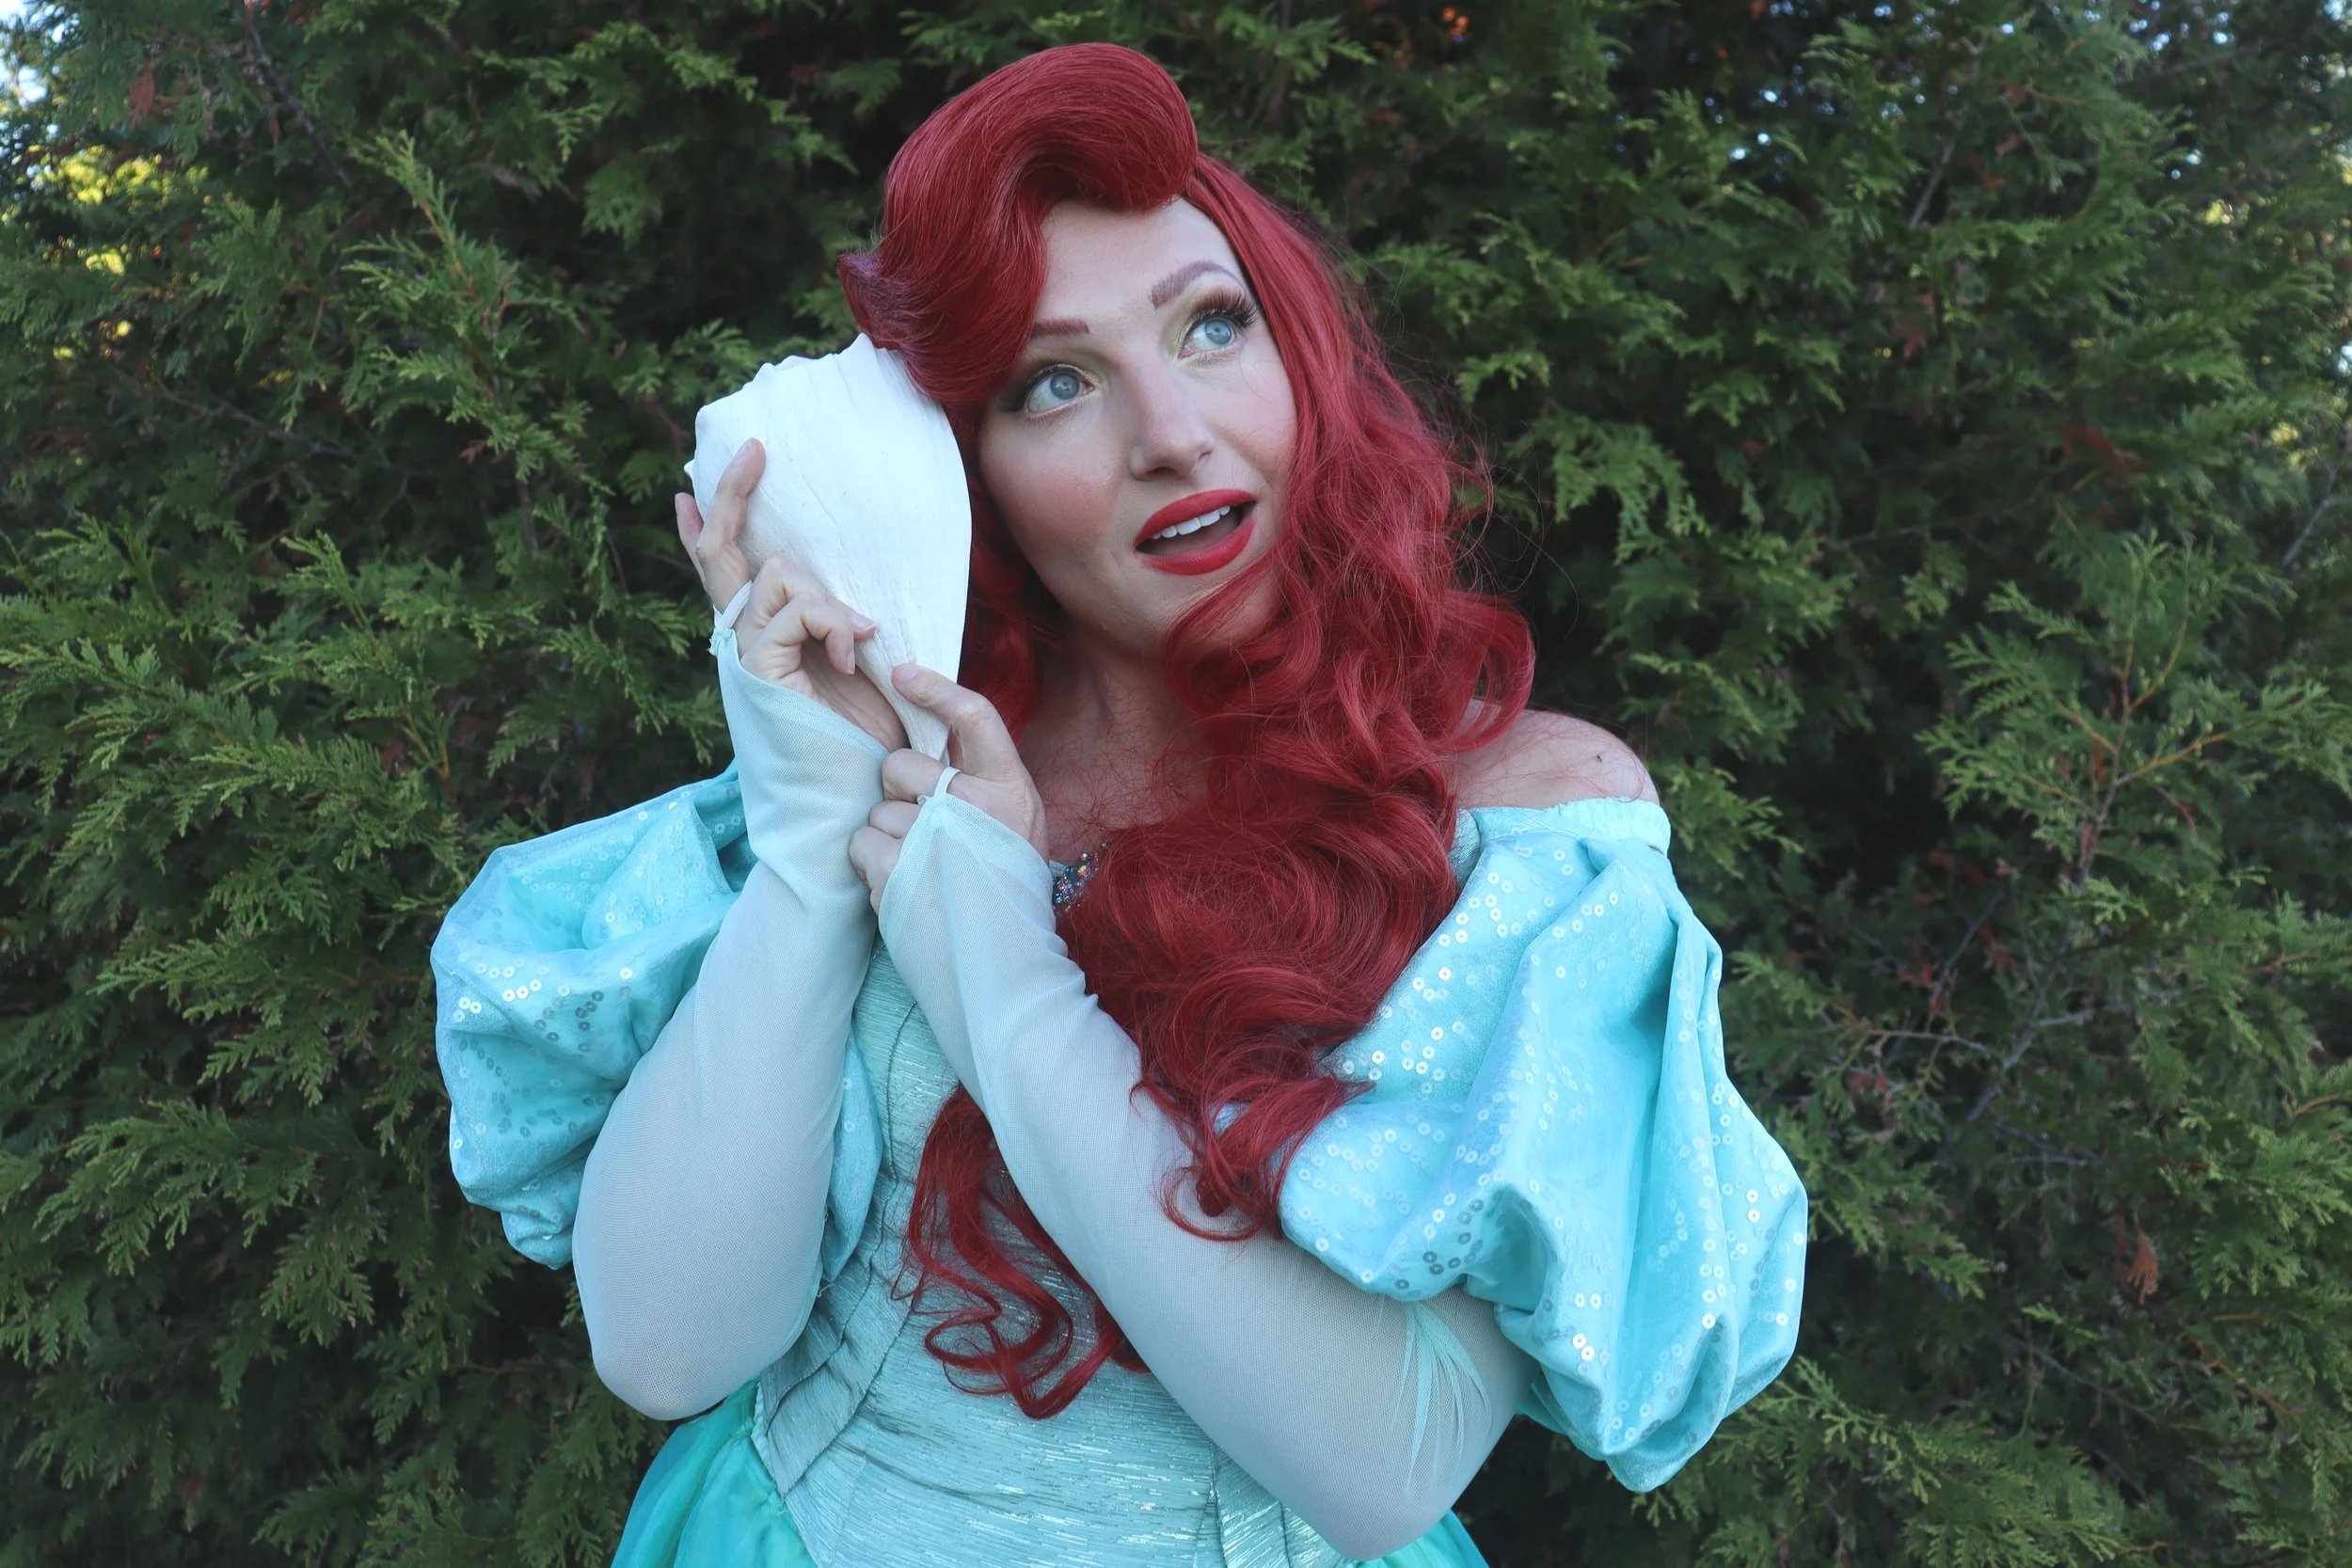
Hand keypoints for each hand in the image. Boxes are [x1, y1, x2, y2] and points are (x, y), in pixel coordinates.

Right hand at [677, 440, 907, 751]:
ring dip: (828, 602)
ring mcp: (747, 655)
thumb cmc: (863, 740)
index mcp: (764, 638)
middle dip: (735, 498)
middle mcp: (744, 642)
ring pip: (778, 578)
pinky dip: (834, 625)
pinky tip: (854, 656)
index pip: (726, 572)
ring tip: (858, 645)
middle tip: (753, 450)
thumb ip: (834, 625)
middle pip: (725, 555)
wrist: (853, 796)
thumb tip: (844, 599)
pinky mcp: (759, 669)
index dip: (713, 527)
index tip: (691, 489)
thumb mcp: (854, 665)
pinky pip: (797, 611)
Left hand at [847, 664, 1050, 913]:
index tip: (902, 675)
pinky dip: (871, 866)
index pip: (973, 716)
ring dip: (887, 837)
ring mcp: (934, 838)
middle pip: (900, 764)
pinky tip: (902, 885)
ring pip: (876, 810)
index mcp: (1011, 789)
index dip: (934, 688)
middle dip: (897, 791)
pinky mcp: (899, 872)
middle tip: (923, 828)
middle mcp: (975, 806)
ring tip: (920, 869)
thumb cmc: (1005, 888)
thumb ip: (984, 783)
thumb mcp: (1015, 825)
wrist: (1005, 964)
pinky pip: (861, 844)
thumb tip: (938, 739)